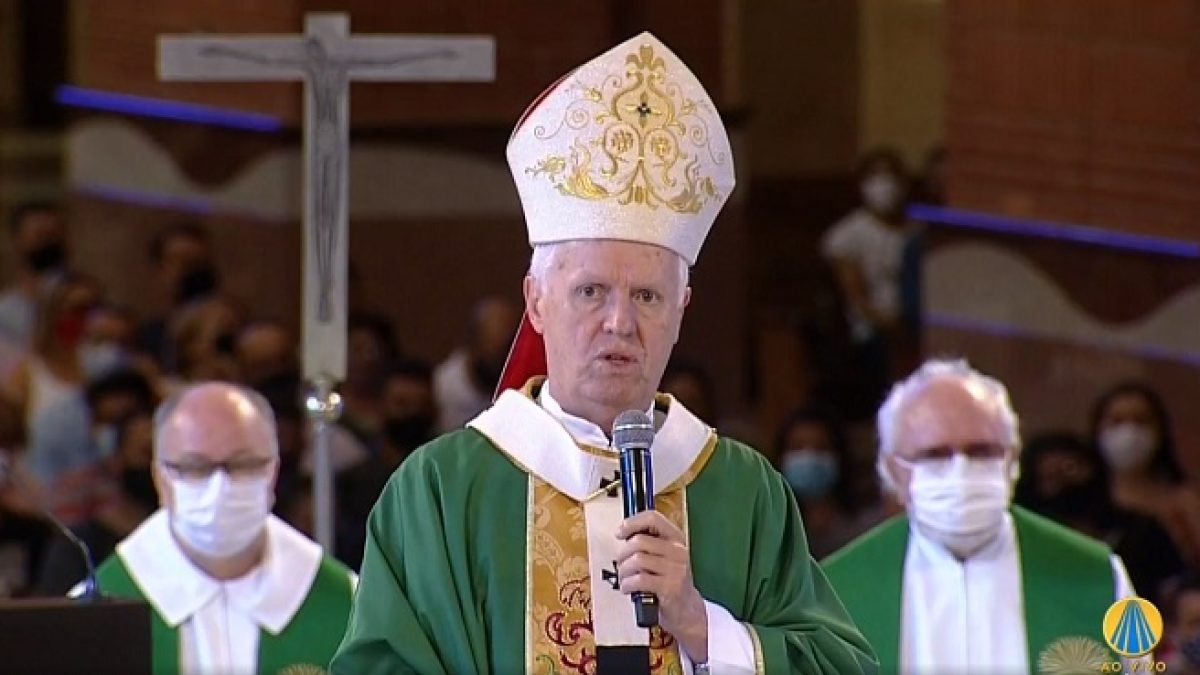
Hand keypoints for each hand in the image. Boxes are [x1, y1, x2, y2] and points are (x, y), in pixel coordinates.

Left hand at [616, 510, 707, 662]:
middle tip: (621, 564)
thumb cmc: (670, 582)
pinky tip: (628, 589)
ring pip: (637, 560)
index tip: (620, 533)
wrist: (687, 610)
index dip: (632, 523)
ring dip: (623, 571)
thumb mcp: (664, 556)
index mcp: (676, 538)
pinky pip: (639, 579)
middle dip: (623, 554)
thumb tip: (623, 532)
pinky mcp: (670, 587)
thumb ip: (648, 543)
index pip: (652, 518)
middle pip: (638, 541)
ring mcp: (676, 569)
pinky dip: (627, 585)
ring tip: (625, 579)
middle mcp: (678, 551)